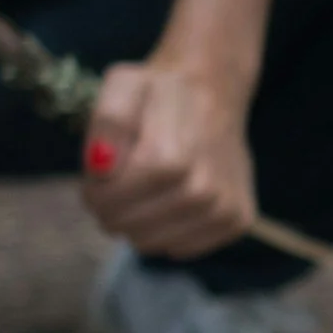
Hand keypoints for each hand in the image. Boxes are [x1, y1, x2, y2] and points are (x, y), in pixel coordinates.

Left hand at [81, 62, 256, 258]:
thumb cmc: (163, 91)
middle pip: (131, 226)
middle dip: (112, 209)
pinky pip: (182, 248)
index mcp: (172, 157)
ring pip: (153, 243)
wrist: (216, 90)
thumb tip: (102, 167)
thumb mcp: (125, 85)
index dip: (95, 193)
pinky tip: (170, 201)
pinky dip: (167, 231)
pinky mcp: (237, 220)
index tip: (97, 176)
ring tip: (143, 190)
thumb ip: (108, 121)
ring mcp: (225, 208)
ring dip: (137, 223)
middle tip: (117, 184)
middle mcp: (205, 188)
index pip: (113, 201)